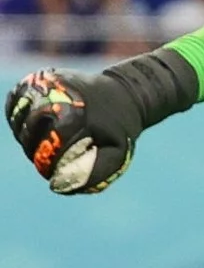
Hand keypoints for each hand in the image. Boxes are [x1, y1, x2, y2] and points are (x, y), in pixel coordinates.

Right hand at [8, 69, 139, 193]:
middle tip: (45, 160)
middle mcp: (56, 93)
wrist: (124, 93)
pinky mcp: (35, 80)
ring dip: (24, 137)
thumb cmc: (119, 129)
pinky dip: (19, 121)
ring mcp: (43, 83)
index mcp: (77, 112)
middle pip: (29, 131)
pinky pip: (15, 105)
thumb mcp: (117, 153)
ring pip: (18, 118)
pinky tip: (35, 130)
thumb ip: (93, 173)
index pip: (49, 144)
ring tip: (42, 145)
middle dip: (34, 151)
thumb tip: (58, 187)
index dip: (46, 163)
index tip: (51, 172)